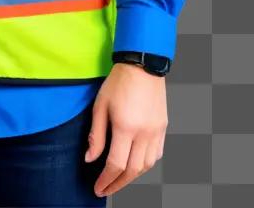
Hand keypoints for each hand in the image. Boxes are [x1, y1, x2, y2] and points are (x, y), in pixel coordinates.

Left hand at [84, 63, 167, 197]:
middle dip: (118, 184)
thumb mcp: (100, 106)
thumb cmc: (119, 82)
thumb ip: (95, 135)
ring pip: (147, 165)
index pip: (116, 165)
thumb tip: (90, 158)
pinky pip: (157, 154)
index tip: (98, 187)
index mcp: (126, 127)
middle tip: (106, 189)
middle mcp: (144, 133)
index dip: (106, 180)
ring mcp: (156, 131)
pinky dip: (146, 164)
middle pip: (133, 170)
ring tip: (120, 178)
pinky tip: (136, 164)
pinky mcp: (163, 127)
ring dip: (133, 176)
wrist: (142, 65)